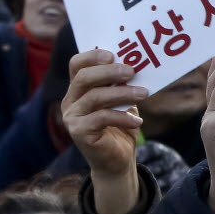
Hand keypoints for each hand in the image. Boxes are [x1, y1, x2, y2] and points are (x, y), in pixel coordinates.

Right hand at [62, 49, 144, 213]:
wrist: (118, 159)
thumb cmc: (121, 124)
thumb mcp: (124, 100)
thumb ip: (124, 83)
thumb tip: (140, 63)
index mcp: (79, 88)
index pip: (76, 65)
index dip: (92, 56)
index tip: (113, 54)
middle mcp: (71, 100)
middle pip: (83, 78)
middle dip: (109, 72)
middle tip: (132, 71)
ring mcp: (72, 117)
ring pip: (94, 97)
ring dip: (122, 93)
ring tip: (143, 94)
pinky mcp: (79, 132)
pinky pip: (101, 118)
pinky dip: (122, 117)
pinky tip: (138, 121)